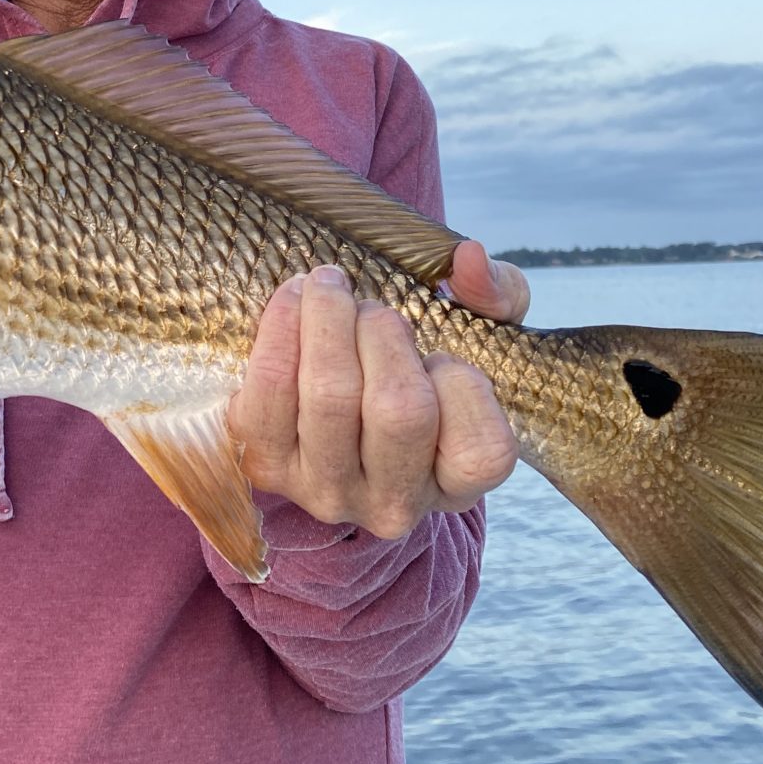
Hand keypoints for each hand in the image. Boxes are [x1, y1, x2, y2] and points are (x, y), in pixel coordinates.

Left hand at [228, 242, 526, 540]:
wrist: (323, 402)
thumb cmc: (415, 368)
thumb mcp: (473, 336)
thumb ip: (496, 295)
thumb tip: (470, 260)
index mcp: (456, 483)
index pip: (481, 450)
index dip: (461, 384)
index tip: (437, 352)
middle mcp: (393, 503)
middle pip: (399, 411)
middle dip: (383, 332)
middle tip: (369, 306)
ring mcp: (325, 492)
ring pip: (331, 396)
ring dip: (331, 320)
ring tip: (332, 290)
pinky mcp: (266, 466)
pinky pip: (270, 390)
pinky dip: (281, 328)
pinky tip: (295, 300)